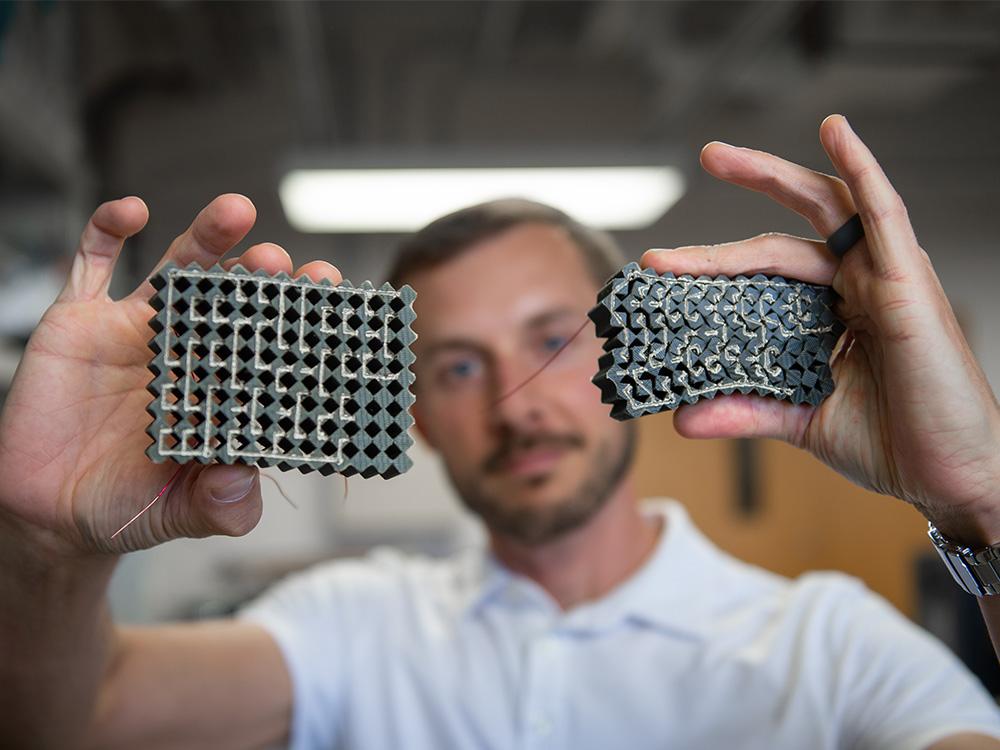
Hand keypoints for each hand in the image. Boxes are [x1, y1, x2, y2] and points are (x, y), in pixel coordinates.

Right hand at [0, 195, 341, 555]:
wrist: (48, 514)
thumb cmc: (128, 509)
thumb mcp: (181, 515)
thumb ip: (220, 506)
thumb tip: (244, 479)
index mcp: (222, 388)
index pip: (269, 344)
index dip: (299, 320)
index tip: (329, 295)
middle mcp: (187, 351)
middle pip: (234, 298)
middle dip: (261, 275)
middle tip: (282, 260)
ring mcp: (134, 330)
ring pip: (177, 268)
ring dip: (207, 236)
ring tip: (236, 213)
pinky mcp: (78, 321)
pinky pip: (91, 263)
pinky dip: (107, 229)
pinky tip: (133, 210)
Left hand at [642, 115, 999, 543]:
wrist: (949, 477)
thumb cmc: (891, 441)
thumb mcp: (800, 421)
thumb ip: (744, 412)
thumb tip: (680, 419)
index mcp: (829, 310)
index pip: (765, 268)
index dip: (713, 263)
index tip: (658, 266)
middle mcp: (855, 284)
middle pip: (787, 225)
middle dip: (741, 191)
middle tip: (698, 165)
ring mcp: (883, 278)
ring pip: (823, 209)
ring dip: (769, 176)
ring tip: (717, 155)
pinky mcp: (908, 283)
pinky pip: (884, 214)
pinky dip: (861, 170)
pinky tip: (835, 132)